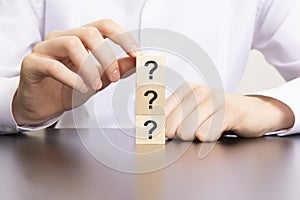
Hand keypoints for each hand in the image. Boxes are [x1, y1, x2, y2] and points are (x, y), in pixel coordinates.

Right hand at [13, 19, 138, 125]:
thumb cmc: (66, 90)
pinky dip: (72, 78)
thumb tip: (135, 61)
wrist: (43, 106)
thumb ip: (115, 69)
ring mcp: (45, 49)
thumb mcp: (97, 80)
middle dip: (107, 56)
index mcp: (79, 39)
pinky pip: (52, 65)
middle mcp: (62, 38)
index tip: (136, 54)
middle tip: (115, 77)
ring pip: (71, 44)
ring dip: (89, 67)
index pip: (104, 26)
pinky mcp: (32, 64)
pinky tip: (80, 88)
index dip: (122, 37)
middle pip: (89, 33)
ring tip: (95, 86)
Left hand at [165, 83, 294, 140]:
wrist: (256, 112)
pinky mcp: (229, 110)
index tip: (159, 138)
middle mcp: (198, 92)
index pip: (161, 114)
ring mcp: (214, 99)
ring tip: (205, 131)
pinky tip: (213, 132)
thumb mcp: (196, 114)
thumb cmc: (222, 115)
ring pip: (187, 129)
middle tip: (191, 134)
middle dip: (177, 136)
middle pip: (172, 124)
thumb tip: (155, 133)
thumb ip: (175, 120)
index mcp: (186, 90)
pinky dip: (207, 137)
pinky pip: (207, 131)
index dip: (159, 130)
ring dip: (194, 137)